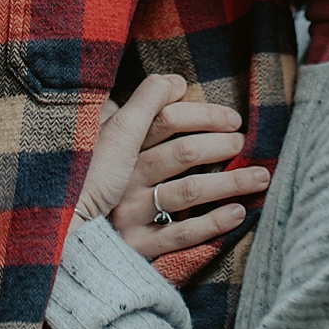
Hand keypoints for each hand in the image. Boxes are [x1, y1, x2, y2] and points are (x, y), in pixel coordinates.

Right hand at [74, 73, 272, 259]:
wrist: (69, 237)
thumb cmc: (96, 181)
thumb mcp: (111, 139)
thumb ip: (140, 108)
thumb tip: (177, 82)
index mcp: (120, 147)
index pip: (167, 119)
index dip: (205, 115)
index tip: (233, 120)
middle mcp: (125, 177)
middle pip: (183, 152)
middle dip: (222, 145)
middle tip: (244, 145)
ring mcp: (129, 212)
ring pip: (188, 190)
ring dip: (231, 182)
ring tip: (259, 177)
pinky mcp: (136, 246)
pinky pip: (180, 234)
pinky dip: (213, 222)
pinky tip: (237, 213)